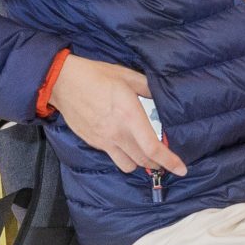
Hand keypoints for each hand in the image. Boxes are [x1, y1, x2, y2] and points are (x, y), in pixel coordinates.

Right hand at [48, 57, 185, 179]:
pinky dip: (123, 156)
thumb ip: (147, 88)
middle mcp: (118, 133)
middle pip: (143, 161)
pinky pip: (113, 158)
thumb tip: (160, 96)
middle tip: (166, 160)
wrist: (62, 82)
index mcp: (130, 115)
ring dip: (140, 163)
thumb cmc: (96, 76)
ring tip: (144, 153)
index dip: (169, 161)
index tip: (182, 169)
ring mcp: (104, 140)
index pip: (153, 148)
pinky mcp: (94, 143)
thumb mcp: (127, 75)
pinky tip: (125, 144)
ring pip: (128, 165)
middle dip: (158, 164)